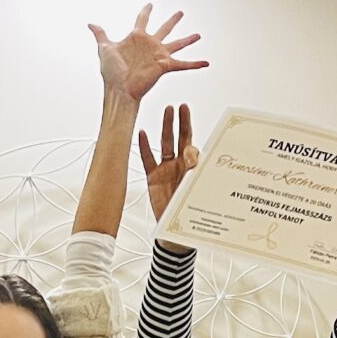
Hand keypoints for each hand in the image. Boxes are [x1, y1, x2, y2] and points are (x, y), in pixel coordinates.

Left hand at [91, 5, 206, 102]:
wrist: (119, 89)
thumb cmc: (111, 72)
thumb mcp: (105, 48)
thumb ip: (100, 34)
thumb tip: (90, 23)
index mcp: (137, 39)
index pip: (142, 20)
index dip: (146, 11)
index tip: (150, 5)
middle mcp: (150, 46)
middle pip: (164, 28)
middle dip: (172, 20)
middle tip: (180, 12)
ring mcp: (158, 56)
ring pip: (177, 44)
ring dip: (187, 40)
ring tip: (198, 35)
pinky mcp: (165, 66)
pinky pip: (183, 64)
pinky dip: (195, 64)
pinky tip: (206, 62)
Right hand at [139, 102, 199, 220]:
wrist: (173, 231)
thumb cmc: (189, 212)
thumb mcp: (194, 188)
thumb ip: (194, 168)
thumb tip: (190, 151)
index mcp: (191, 167)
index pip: (190, 141)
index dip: (188, 127)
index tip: (185, 110)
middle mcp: (179, 166)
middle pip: (178, 138)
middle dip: (178, 121)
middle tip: (177, 106)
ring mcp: (165, 170)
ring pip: (164, 144)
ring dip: (165, 128)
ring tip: (166, 112)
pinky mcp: (153, 177)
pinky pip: (147, 159)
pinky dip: (144, 146)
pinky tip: (142, 133)